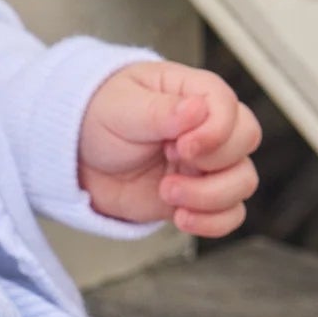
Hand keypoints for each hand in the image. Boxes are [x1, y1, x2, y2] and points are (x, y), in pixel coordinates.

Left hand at [78, 62, 261, 235]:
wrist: (72, 156)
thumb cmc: (96, 117)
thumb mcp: (120, 107)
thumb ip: (159, 111)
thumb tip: (196, 109)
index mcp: (193, 94)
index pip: (230, 108)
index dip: (215, 132)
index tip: (181, 145)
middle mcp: (206, 128)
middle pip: (245, 143)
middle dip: (213, 163)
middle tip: (170, 162)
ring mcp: (203, 165)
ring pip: (242, 182)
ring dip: (210, 196)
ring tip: (167, 192)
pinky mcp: (195, 197)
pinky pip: (228, 215)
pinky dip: (212, 222)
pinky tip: (181, 217)